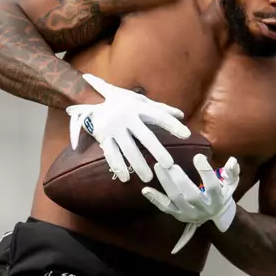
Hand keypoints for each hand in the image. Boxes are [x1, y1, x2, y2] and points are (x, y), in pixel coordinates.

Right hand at [66, 74, 189, 183]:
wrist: (88, 96)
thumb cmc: (121, 102)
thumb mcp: (140, 101)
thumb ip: (160, 109)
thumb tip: (181, 115)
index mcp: (138, 107)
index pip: (159, 116)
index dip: (172, 125)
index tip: (186, 135)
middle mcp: (126, 117)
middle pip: (145, 136)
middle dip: (157, 150)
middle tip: (169, 165)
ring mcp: (114, 128)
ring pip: (128, 149)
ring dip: (138, 164)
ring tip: (148, 178)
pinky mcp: (103, 137)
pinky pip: (111, 154)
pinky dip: (117, 166)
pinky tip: (125, 178)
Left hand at [141, 155, 239, 252]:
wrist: (215, 216)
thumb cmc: (222, 194)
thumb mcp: (230, 184)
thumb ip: (232, 172)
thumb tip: (232, 160)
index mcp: (217, 199)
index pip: (212, 186)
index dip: (205, 172)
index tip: (198, 156)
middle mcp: (203, 208)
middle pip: (191, 195)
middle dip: (180, 179)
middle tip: (170, 164)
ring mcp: (189, 213)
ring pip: (176, 199)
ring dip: (166, 183)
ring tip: (158, 166)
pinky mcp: (178, 215)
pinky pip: (165, 208)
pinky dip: (155, 199)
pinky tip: (145, 190)